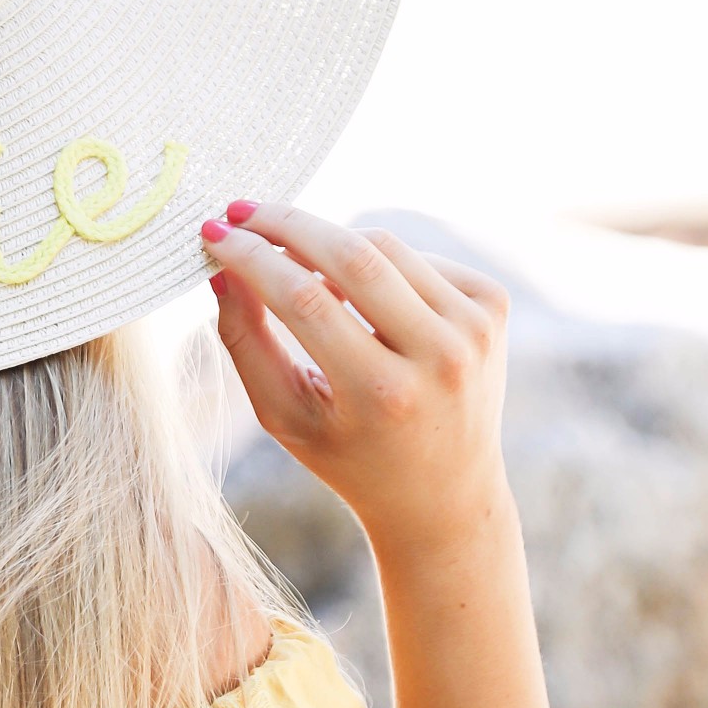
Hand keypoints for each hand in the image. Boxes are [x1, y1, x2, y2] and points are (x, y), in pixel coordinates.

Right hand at [203, 202, 512, 562]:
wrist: (444, 494)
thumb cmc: (349, 457)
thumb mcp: (285, 416)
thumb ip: (246, 342)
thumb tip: (222, 268)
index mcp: (382, 396)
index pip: (305, 300)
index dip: (253, 258)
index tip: (215, 235)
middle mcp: (438, 357)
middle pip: (352, 256)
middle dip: (288, 225)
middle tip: (243, 213)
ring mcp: (474, 329)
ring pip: (384, 246)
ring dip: (329, 243)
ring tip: (295, 264)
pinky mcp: (493, 307)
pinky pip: (418, 257)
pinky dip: (378, 264)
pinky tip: (361, 298)